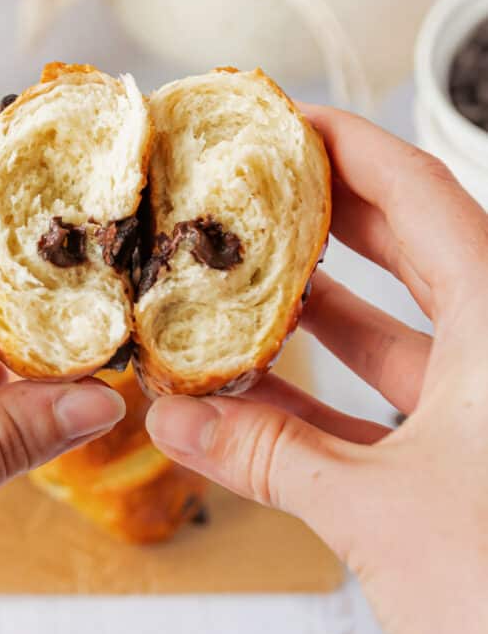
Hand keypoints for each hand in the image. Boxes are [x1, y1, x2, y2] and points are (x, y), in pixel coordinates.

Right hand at [146, 107, 487, 633]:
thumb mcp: (376, 512)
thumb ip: (268, 455)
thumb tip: (176, 416)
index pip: (418, 190)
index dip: (344, 143)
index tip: (277, 121)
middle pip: (410, 244)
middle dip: (320, 215)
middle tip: (244, 192)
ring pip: (400, 329)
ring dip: (318, 310)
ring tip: (238, 280)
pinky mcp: (477, 464)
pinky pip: (397, 403)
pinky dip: (332, 395)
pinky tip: (263, 392)